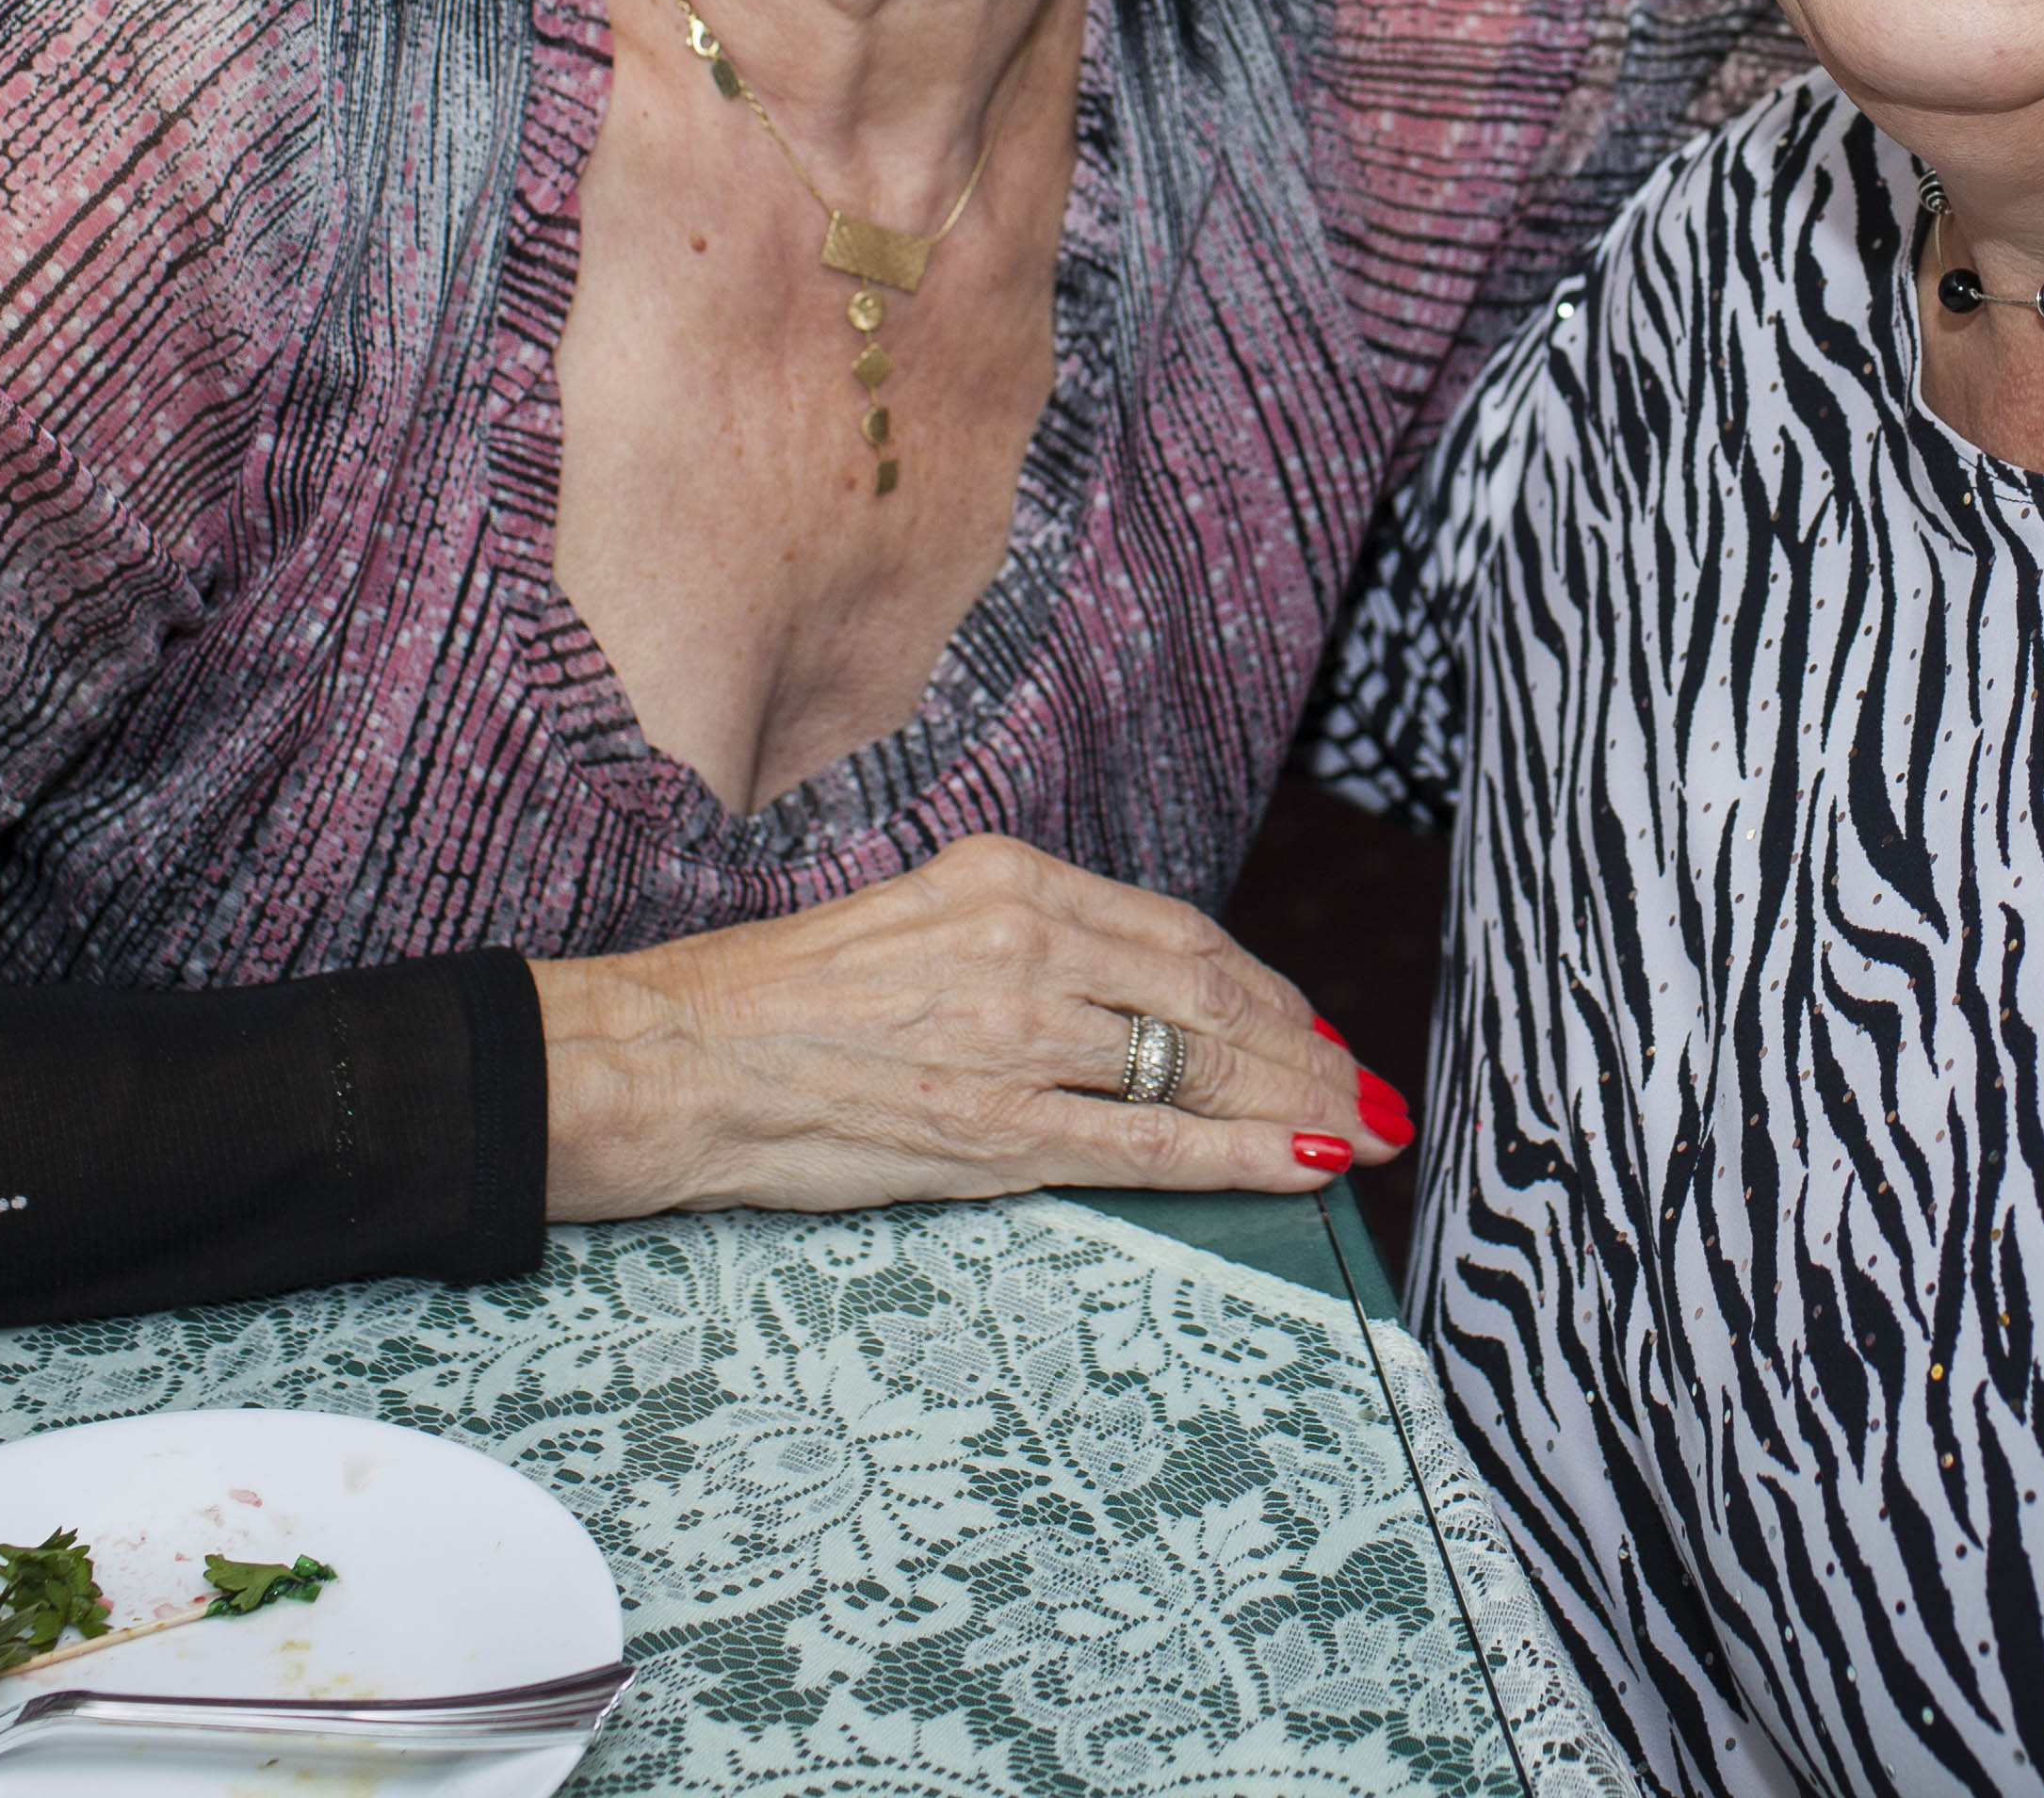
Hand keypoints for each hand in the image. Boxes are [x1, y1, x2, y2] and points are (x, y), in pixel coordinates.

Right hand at [532, 833, 1408, 1220]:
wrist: (675, 1056)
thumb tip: (1123, 998)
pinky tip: (1305, 1164)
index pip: (1179, 934)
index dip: (1266, 988)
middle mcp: (1026, 941)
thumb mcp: (920, 923)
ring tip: (1357, 1131)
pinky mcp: (991, 1126)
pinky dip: (1243, 1152)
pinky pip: (1149, 1142)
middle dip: (1307, 1048)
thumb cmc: (783, 1002)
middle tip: (1368, 1088)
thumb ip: (1022, 946)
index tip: (1314, 1026)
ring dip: (1297, 1101)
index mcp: (1008, 878)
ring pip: (1199, 1063)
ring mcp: (1015, 1036)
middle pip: (1211, 995)